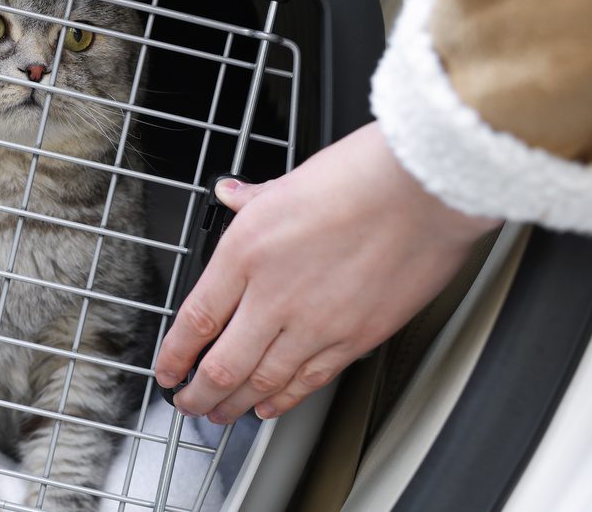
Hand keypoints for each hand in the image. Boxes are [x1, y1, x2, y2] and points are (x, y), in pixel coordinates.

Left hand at [154, 122, 499, 422]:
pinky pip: (308, 382)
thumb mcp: (288, 180)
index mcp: (246, 252)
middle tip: (187, 404)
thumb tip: (231, 195)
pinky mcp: (354, 339)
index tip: (166, 370)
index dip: (174, 355)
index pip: (196, 319)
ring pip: (261, 382)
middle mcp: (273, 295)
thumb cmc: (363, 176)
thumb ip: (252, 198)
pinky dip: (283, 400)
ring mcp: (314, 323)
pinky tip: (270, 407)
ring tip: (220, 415)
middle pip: (221, 364)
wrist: (425, 189)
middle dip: (197, 395)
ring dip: (234, 405)